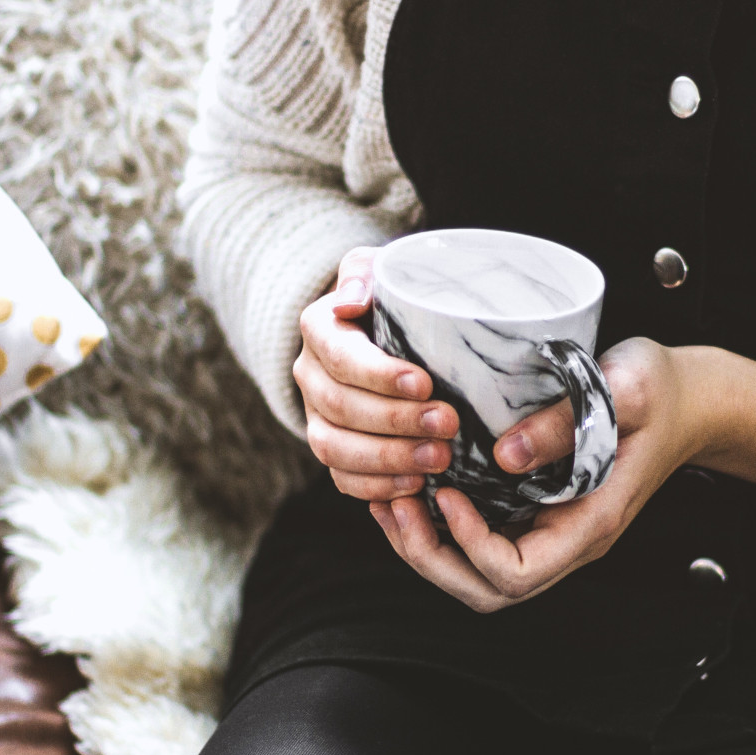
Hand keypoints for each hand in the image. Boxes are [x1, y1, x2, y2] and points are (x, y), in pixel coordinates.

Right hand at [295, 247, 459, 500]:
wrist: (389, 328)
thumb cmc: (395, 295)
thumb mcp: (383, 267)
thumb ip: (365, 272)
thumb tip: (351, 301)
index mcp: (320, 328)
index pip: (340, 356)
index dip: (379, 375)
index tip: (426, 383)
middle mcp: (309, 374)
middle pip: (339, 406)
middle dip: (395, 421)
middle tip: (447, 425)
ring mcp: (316, 416)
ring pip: (334, 448)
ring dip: (387, 459)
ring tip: (438, 460)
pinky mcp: (333, 449)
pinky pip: (341, 478)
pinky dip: (376, 487)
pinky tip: (415, 485)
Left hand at [368, 338, 708, 611]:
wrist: (691, 399)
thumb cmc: (662, 390)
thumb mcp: (625, 389)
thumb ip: (568, 422)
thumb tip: (505, 455)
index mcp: (591, 523)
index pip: (519, 573)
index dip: (472, 544)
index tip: (448, 492)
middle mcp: (569, 540)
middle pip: (488, 591)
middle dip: (431, 558)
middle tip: (395, 504)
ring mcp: (553, 530)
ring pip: (477, 575)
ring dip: (426, 548)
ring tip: (390, 500)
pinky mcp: (537, 511)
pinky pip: (481, 542)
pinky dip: (439, 527)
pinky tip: (412, 488)